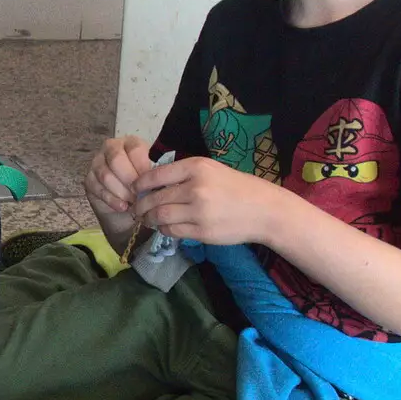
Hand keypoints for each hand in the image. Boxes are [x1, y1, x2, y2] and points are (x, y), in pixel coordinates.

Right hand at [84, 135, 153, 215]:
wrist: (128, 203)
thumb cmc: (143, 185)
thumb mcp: (153, 176)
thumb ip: (154, 173)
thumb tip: (156, 180)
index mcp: (130, 143)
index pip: (134, 149)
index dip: (142, 167)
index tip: (150, 182)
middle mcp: (110, 148)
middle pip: (116, 160)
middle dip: (130, 180)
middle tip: (140, 194)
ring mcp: (96, 163)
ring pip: (106, 176)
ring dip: (121, 192)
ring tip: (133, 202)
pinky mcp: (89, 179)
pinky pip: (98, 189)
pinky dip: (112, 200)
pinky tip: (122, 207)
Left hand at [131, 155, 289, 245]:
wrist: (265, 210)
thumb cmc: (237, 187)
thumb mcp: (211, 170)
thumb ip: (183, 175)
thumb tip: (151, 184)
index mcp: (196, 167)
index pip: (155, 176)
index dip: (139, 184)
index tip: (135, 189)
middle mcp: (195, 188)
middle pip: (154, 199)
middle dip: (140, 206)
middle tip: (136, 209)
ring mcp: (199, 212)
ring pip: (160, 217)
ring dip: (149, 220)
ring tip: (147, 219)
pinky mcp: (202, 232)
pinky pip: (173, 231)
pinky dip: (164, 229)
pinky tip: (165, 227)